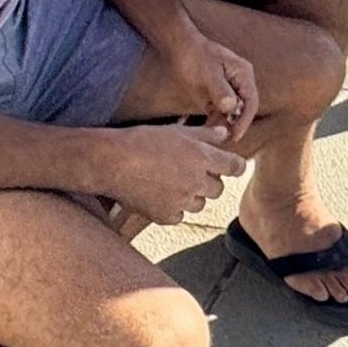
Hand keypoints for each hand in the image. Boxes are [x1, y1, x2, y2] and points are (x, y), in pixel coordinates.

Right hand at [102, 124, 245, 225]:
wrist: (112, 162)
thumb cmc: (142, 140)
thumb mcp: (176, 131)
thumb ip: (204, 134)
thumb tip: (225, 134)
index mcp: (201, 157)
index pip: (234, 167)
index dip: (235, 167)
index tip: (233, 167)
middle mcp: (196, 181)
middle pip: (218, 189)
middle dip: (210, 182)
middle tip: (192, 172)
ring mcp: (181, 201)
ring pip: (199, 204)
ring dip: (192, 196)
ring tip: (172, 182)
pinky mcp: (165, 216)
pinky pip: (179, 216)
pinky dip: (173, 208)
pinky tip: (159, 195)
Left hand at [164, 27, 258, 142]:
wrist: (180, 48)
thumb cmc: (195, 56)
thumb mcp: (208, 73)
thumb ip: (220, 90)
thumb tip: (231, 107)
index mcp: (243, 73)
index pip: (251, 102)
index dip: (245, 121)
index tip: (236, 135)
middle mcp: (240, 82)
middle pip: (243, 109)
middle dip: (234, 126)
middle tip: (223, 141)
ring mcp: (229, 89)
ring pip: (232, 114)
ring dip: (223, 126)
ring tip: (211, 138)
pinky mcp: (218, 96)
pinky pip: (220, 113)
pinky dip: (215, 122)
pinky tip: (205, 131)